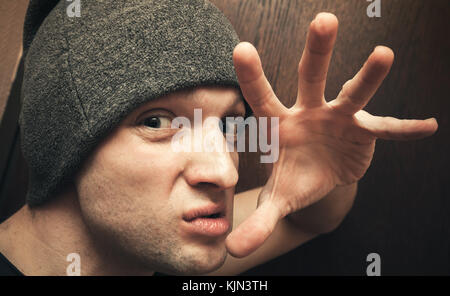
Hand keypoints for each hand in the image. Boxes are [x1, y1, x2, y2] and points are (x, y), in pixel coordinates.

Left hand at [225, 13, 437, 257]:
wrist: (319, 178)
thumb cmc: (293, 180)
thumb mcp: (277, 201)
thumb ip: (258, 222)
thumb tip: (231, 251)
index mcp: (280, 124)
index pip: (262, 97)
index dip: (252, 75)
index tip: (240, 47)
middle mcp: (309, 112)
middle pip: (311, 77)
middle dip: (318, 51)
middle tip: (323, 20)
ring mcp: (338, 118)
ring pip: (352, 93)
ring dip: (368, 76)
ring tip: (384, 54)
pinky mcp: (363, 132)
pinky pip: (386, 129)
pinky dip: (405, 130)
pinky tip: (427, 127)